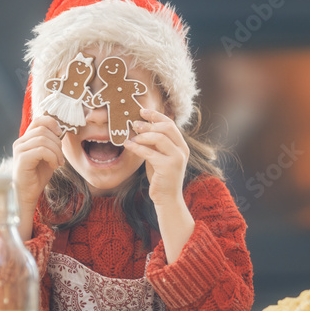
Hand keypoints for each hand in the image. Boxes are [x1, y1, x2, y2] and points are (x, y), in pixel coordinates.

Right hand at [12, 115, 63, 238]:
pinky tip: (54, 166)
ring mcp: (19, 150)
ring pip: (43, 140)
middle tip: (61, 157)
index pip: (39, 120)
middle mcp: (20, 142)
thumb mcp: (49, 155)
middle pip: (44, 130)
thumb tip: (62, 131)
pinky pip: (41, 150)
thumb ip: (52, 143)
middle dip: (57, 143)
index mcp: (26, 138)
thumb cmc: (38, 174)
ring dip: (56, 151)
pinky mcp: (22, 159)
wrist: (28, 193)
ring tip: (58, 162)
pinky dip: (52, 157)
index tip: (61, 135)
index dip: (53, 123)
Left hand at [124, 108, 194, 260]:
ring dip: (142, 135)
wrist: (167, 199)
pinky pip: (149, 153)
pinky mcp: (168, 167)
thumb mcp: (159, 157)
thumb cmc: (161, 178)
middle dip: (149, 123)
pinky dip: (136, 148)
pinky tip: (127, 145)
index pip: (171, 124)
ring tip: (131, 136)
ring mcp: (177, 158)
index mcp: (181, 146)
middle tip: (134, 123)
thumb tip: (140, 127)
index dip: (156, 115)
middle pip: (167, 127)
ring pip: (159, 138)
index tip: (143, 111)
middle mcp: (182, 150)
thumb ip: (155, 144)